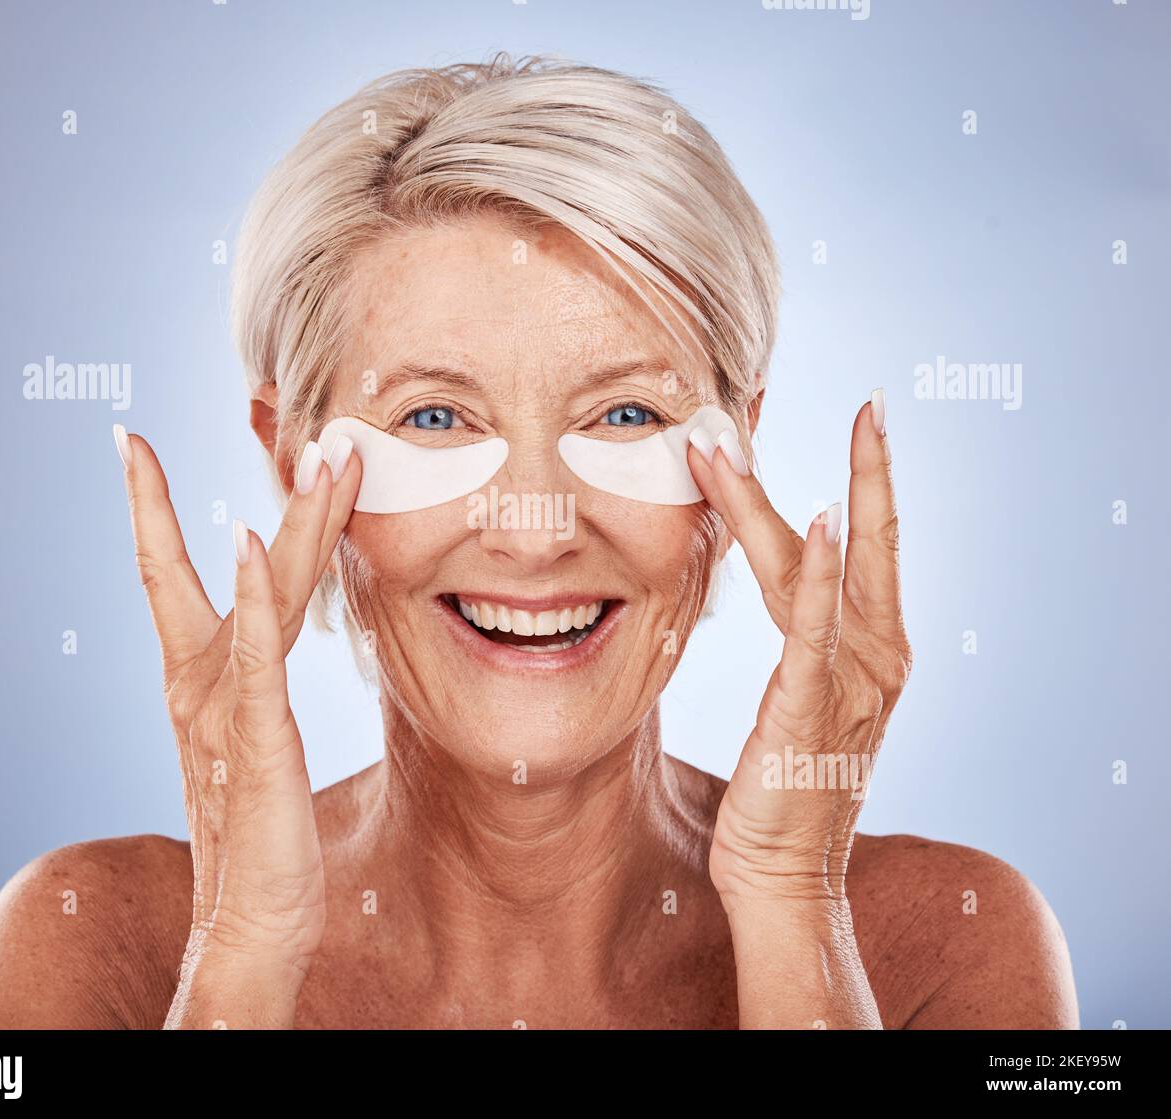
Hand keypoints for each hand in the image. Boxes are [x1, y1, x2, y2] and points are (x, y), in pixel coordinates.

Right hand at [114, 428, 359, 1024]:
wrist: (249, 918)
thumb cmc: (256, 830)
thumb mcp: (254, 740)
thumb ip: (256, 681)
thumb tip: (267, 635)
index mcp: (204, 678)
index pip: (173, 574)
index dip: (150, 508)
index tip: (130, 444)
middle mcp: (207, 681)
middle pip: (242, 566)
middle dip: (277, 493)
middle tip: (303, 422)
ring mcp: (228, 707)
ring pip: (265, 597)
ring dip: (292, 521)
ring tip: (318, 455)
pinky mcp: (256, 738)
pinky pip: (255, 657)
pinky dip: (249, 599)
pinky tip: (248, 545)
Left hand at [690, 393, 910, 907]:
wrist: (785, 878)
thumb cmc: (783, 790)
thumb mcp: (795, 699)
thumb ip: (796, 640)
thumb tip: (774, 584)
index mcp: (870, 652)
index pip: (869, 549)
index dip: (871, 481)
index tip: (870, 420)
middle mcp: (875, 659)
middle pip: (860, 544)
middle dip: (863, 468)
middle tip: (867, 401)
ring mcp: (850, 683)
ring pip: (815, 572)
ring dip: (767, 502)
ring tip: (736, 442)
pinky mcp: (809, 709)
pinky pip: (814, 630)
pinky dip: (824, 574)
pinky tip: (824, 519)